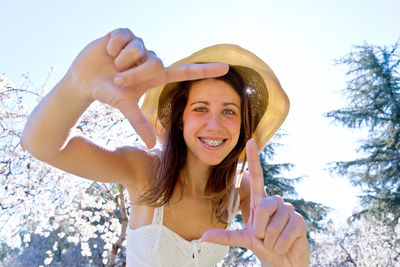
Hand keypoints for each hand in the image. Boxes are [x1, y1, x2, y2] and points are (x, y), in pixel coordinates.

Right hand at [68, 28, 228, 147]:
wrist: (84, 80)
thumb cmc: (107, 93)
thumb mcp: (125, 106)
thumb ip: (140, 123)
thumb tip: (152, 145)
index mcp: (156, 76)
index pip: (186, 72)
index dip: (205, 71)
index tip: (227, 69)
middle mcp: (150, 59)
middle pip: (154, 62)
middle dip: (133, 73)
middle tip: (118, 79)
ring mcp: (138, 45)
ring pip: (138, 49)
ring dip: (121, 60)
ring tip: (112, 64)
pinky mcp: (125, 33)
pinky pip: (123, 36)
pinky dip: (112, 45)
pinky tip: (107, 51)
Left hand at [201, 139, 309, 266]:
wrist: (283, 262)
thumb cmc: (264, 246)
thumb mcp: (244, 239)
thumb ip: (225, 236)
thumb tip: (203, 237)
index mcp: (260, 202)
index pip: (257, 177)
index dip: (254, 159)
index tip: (250, 140)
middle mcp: (275, 202)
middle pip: (263, 208)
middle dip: (259, 229)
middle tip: (264, 237)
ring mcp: (289, 211)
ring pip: (272, 226)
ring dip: (270, 241)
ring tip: (275, 242)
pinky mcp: (300, 222)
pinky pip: (284, 235)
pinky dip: (280, 246)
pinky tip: (285, 245)